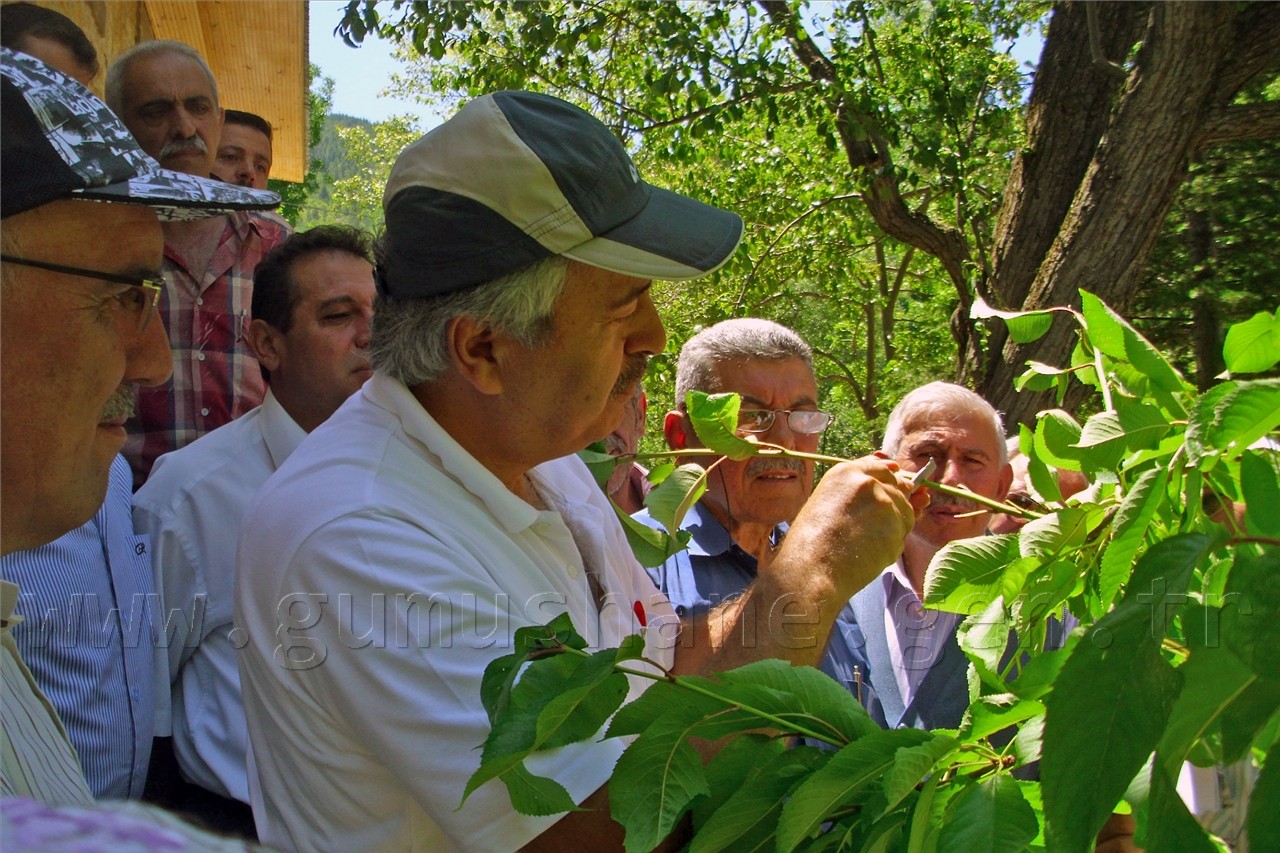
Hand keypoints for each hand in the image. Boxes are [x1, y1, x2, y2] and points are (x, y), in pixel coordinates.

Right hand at [773, 456, 917, 600]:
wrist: (812, 567)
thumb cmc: (811, 541)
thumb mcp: (825, 501)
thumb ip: (853, 491)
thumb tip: (880, 486)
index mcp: (845, 473)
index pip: (879, 466)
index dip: (891, 474)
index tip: (897, 479)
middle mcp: (868, 483)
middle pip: (898, 488)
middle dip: (899, 501)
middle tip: (884, 520)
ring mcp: (885, 504)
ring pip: (905, 512)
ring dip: (895, 526)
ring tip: (868, 542)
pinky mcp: (896, 528)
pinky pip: (902, 534)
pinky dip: (892, 544)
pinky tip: (870, 553)